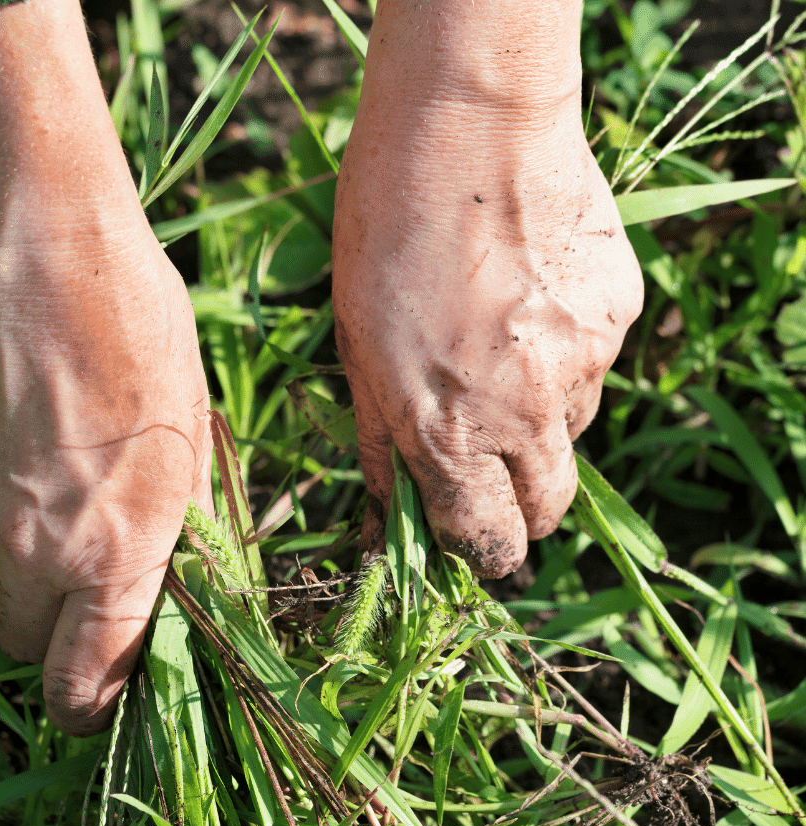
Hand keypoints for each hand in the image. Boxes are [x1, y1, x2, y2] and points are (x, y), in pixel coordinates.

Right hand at [0, 0, 211, 732]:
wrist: (36, 243)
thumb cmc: (139, 333)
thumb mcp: (191, 440)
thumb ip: (172, 531)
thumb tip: (166, 586)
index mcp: (114, 552)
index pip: (85, 680)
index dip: (91, 708)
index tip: (97, 705)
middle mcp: (31, 548)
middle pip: (21, 643)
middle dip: (50, 637)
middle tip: (79, 591)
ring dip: (19, 556)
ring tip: (55, 473)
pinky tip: (16, 434)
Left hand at [332, 1, 643, 577]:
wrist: (467, 125)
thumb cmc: (383, 234)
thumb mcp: (355, 349)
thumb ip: (381, 443)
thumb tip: (388, 514)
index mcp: (449, 435)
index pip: (487, 542)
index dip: (480, 551)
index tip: (472, 537)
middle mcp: (526, 416)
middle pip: (548, 509)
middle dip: (520, 506)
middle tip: (489, 463)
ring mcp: (583, 365)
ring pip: (571, 432)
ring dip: (538, 419)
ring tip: (497, 346)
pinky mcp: (619, 316)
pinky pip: (594, 363)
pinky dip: (564, 353)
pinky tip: (528, 298)